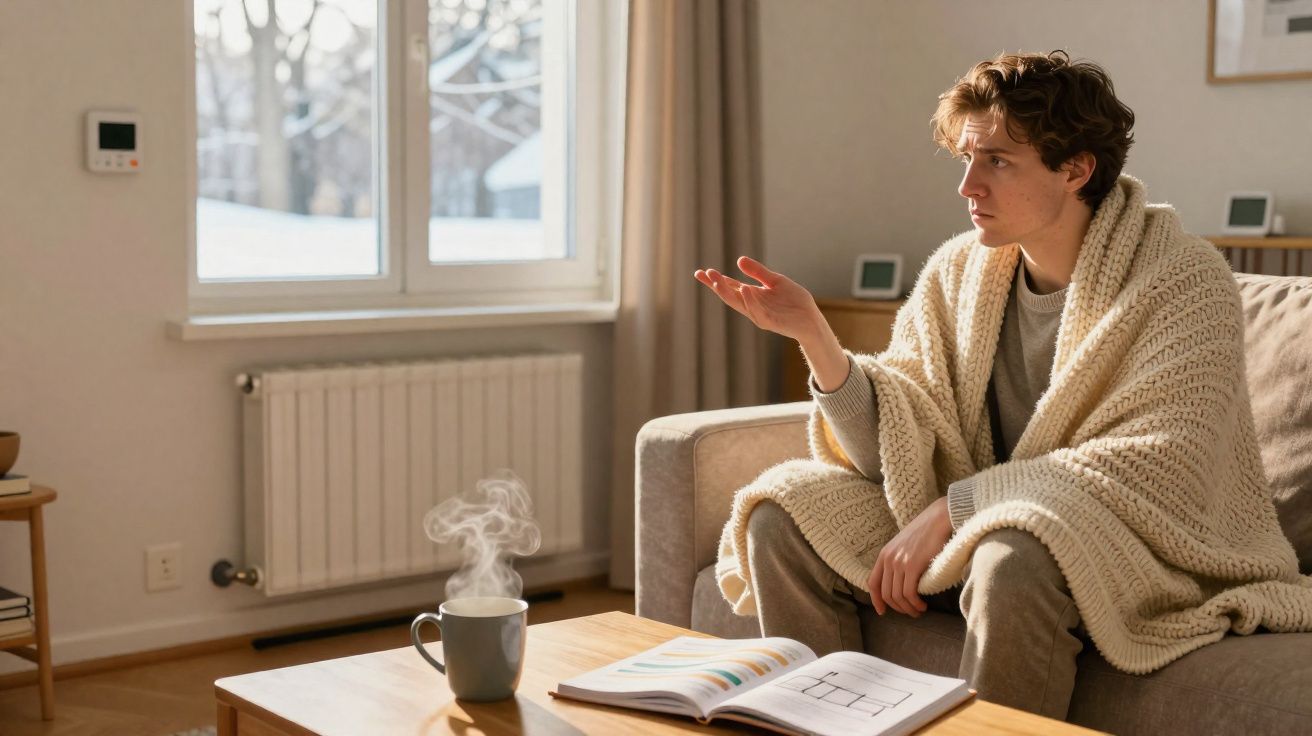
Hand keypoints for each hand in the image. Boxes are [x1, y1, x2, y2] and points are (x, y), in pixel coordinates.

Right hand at [693, 256, 822, 342]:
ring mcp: (759, 315)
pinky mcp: (770, 322)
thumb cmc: (794, 301)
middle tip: (706, 274)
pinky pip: (757, 311)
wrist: (811, 318)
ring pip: (739, 304)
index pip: (730, 286)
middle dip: (717, 285)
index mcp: (752, 296)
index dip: (715, 280)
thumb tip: (738, 260)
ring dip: (728, 292)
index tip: (700, 272)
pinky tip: (744, 289)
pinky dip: (750, 301)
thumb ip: (758, 272)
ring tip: (718, 280)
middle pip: (730, 295)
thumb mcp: (775, 281)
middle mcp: (752, 306)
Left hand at [868, 497, 952, 617]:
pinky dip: (915, 603)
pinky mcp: (912, 565)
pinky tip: (922, 605)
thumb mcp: (904, 545)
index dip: (876, 600)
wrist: (939, 518)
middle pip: (886, 594)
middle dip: (898, 608)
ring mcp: (899, 562)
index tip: (883, 611)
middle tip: (911, 613)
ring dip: (908, 608)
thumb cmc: (926, 531)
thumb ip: (899, 559)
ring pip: (897, 596)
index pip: (872, 583)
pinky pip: (909, 593)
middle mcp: (888, 559)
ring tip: (919, 611)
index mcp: (884, 554)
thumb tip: (901, 579)